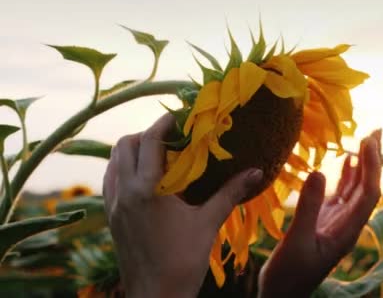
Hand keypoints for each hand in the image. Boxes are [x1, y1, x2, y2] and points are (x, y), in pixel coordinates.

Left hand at [103, 114, 264, 297]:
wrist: (156, 297)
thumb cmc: (184, 261)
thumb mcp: (208, 223)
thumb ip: (230, 192)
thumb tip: (257, 171)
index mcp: (147, 189)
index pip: (151, 140)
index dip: (165, 123)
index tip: (182, 117)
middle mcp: (124, 192)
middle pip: (126, 144)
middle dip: (148, 133)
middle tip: (173, 138)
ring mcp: (113, 205)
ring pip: (114, 161)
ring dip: (133, 150)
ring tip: (160, 154)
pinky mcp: (110, 216)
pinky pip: (110, 179)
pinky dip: (124, 168)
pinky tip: (145, 178)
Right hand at [258, 130, 381, 297]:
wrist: (281, 297)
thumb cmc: (287, 276)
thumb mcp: (296, 241)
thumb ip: (307, 208)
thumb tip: (320, 171)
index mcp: (346, 232)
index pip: (368, 194)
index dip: (371, 166)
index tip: (368, 140)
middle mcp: (348, 225)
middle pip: (367, 187)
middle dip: (374, 159)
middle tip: (377, 130)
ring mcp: (337, 222)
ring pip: (356, 189)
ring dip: (362, 164)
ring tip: (367, 138)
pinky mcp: (325, 221)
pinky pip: (341, 194)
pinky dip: (346, 176)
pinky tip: (346, 161)